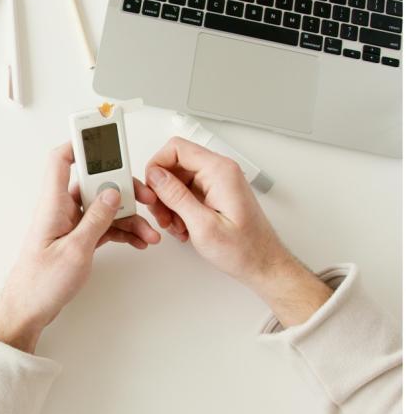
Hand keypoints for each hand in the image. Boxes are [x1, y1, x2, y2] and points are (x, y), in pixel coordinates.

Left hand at [0, 144, 160, 352]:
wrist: (29, 310)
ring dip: (128, 218)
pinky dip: (121, 232)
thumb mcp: (76, 249)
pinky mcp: (77, 239)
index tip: (104, 137)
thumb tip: (112, 193)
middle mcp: (60, 209)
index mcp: (53, 204)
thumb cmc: (41, 282)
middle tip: (146, 198)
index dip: (80, 144)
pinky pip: (104, 226)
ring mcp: (69, 224)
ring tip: (149, 233)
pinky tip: (138, 241)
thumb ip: (96, 219)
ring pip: (104, 209)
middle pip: (95, 184)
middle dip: (123, 190)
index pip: (60, 160)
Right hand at [145, 137, 331, 326]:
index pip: (177, 148)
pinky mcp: (215, 194)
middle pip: (174, 165)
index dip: (157, 166)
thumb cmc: (244, 249)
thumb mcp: (203, 225)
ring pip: (177, 180)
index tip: (151, 189)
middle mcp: (220, 172)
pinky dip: (178, 209)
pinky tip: (183, 226)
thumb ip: (177, 196)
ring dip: (169, 203)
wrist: (262, 264)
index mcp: (220, 172)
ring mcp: (218, 183)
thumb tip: (156, 176)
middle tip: (162, 214)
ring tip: (175, 225)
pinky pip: (186, 192)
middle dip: (161, 190)